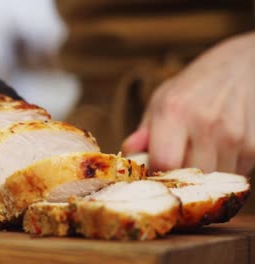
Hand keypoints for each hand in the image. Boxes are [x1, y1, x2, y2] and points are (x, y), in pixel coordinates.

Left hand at [122, 32, 254, 174]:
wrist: (244, 65)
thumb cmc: (195, 87)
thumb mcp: (162, 100)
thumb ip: (144, 132)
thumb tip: (128, 154)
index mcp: (174, 110)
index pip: (163, 163)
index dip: (156, 171)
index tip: (155, 168)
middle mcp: (205, 123)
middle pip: (188, 177)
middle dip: (179, 176)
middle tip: (178, 162)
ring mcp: (233, 135)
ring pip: (211, 181)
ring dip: (203, 175)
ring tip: (201, 150)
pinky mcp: (254, 146)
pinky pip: (234, 176)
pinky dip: (225, 169)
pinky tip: (222, 148)